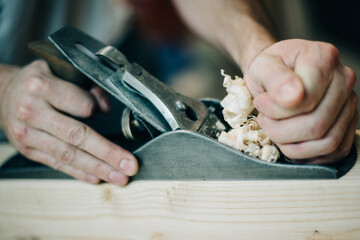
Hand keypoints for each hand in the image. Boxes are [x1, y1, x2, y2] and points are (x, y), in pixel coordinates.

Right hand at [0, 60, 137, 184]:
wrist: (3, 93)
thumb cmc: (38, 81)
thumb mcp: (61, 70)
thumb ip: (87, 86)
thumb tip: (106, 108)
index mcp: (41, 86)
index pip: (80, 105)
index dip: (96, 109)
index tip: (104, 110)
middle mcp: (32, 111)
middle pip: (76, 136)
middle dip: (107, 153)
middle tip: (129, 165)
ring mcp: (28, 134)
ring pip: (68, 154)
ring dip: (97, 168)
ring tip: (119, 177)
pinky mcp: (28, 150)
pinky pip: (57, 163)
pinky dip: (79, 172)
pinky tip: (96, 178)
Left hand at [244, 39, 357, 163]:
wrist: (277, 73)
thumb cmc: (269, 69)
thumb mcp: (261, 66)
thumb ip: (274, 77)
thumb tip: (293, 97)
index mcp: (323, 58)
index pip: (305, 100)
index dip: (275, 110)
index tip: (260, 102)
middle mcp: (344, 79)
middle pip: (317, 125)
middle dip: (280, 131)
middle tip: (264, 120)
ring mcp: (349, 103)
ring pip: (327, 143)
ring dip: (292, 146)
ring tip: (274, 130)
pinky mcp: (348, 123)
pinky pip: (334, 152)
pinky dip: (307, 155)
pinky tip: (289, 142)